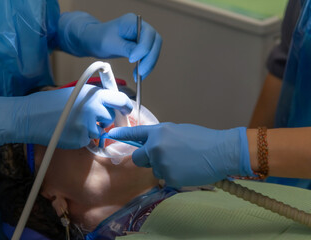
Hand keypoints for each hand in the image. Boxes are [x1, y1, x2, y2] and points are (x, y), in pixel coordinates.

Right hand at [0, 85, 132, 149]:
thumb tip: (111, 105)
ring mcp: (88, 124)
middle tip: (89, 118)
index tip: (126, 110)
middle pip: (111, 118)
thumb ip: (95, 97)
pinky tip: (68, 131)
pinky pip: (88, 140)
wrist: (30, 116)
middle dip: (103, 119)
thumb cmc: (51, 103)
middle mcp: (94, 108)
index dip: (126, 107)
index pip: (121, 100)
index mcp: (94, 93)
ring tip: (73, 123)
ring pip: (100, 131)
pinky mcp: (81, 139)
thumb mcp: (76, 92)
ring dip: (91, 130)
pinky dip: (81, 138)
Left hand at [58, 12, 161, 80]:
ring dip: (149, 65)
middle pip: (155, 43)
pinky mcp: (142, 47)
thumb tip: (139, 56)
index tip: (132, 59)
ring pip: (154, 52)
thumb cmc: (99, 38)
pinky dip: (146, 67)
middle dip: (149, 59)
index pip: (148, 34)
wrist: (94, 40)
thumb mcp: (111, 43)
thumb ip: (126, 48)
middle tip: (141, 72)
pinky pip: (149, 57)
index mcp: (133, 22)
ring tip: (138, 76)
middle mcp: (141, 28)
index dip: (143, 48)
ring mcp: (143, 38)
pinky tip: (138, 75)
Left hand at [108, 123, 251, 186]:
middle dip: (145, 159)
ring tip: (182, 162)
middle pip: (138, 158)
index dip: (122, 134)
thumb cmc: (202, 139)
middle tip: (161, 157)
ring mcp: (161, 163)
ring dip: (163, 168)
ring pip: (154, 169)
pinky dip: (173, 176)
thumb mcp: (178, 131)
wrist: (220, 152)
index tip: (110, 134)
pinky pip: (165, 178)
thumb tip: (153, 143)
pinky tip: (186, 170)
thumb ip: (161, 137)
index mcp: (159, 132)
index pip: (135, 133)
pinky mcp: (169, 177)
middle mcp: (156, 147)